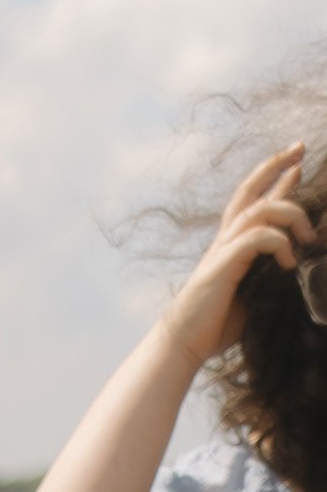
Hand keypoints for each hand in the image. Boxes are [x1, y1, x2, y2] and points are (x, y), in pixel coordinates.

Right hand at [157, 144, 315, 370]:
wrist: (184, 344)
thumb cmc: (217, 324)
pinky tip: (287, 262)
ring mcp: (223, 250)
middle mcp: (226, 239)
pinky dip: (277, 243)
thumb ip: (270, 275)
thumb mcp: (255, 294)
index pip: (256, 200)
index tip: (298, 162)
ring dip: (291, 214)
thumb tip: (300, 268)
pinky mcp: (222, 265)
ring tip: (308, 236)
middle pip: (250, 189)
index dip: (277, 178)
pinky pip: (255, 238)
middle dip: (276, 165)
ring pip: (259, 210)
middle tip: (300, 148)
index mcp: (233, 244)